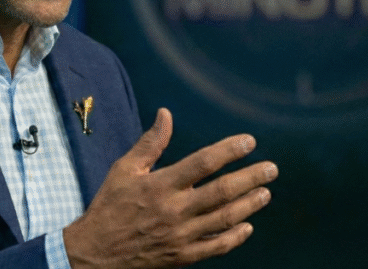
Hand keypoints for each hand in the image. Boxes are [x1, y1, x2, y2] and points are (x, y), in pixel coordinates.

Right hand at [63, 108, 277, 268]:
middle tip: (271, 169)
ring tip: (265, 193)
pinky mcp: (182, 256)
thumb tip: (166, 114)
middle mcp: (173, 210)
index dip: (229, 151)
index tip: (249, 142)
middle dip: (251, 178)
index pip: (202, 163)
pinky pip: (216, 247)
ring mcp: (180, 236)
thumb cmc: (110, 206)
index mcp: (159, 185)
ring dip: (249, 205)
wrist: (96, 253)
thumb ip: (150, 143)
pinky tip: (247, 226)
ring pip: (224, 219)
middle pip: (222, 191)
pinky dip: (235, 237)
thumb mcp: (124, 169)